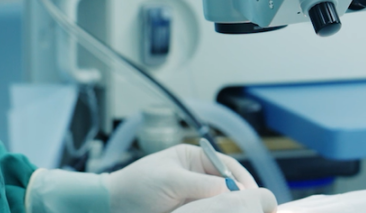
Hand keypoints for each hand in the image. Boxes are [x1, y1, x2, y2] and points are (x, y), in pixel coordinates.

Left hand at [105, 144, 264, 212]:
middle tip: (252, 206)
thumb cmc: (137, 185)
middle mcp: (198, 176)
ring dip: (229, 206)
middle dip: (239, 195)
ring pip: (221, 201)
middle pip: (228, 184)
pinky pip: (210, 212)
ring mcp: (195, 196)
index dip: (240, 178)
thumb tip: (232, 189)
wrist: (113, 207)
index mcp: (193, 158)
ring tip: (242, 212)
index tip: (251, 193)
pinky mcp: (191, 212)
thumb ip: (202, 184)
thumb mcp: (171, 181)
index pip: (226, 164)